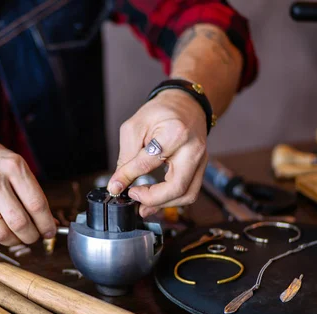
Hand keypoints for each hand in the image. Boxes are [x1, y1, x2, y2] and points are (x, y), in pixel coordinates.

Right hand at [0, 132, 55, 245]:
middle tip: (34, 237)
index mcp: (13, 166)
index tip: (50, 232)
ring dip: (15, 241)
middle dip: (32, 237)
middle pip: (20, 222)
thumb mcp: (13, 165)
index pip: (37, 204)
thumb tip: (49, 222)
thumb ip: (30, 192)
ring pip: (2, 233)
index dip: (46, 224)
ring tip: (18, 237)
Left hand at [107, 89, 208, 216]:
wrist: (185, 104)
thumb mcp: (135, 128)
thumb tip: (117, 184)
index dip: (127, 177)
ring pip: (187, 195)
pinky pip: (189, 192)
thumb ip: (126, 157)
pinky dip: (171, 200)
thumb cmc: (160, 112)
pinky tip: (154, 201)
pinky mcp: (200, 168)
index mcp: (176, 133)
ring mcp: (201, 161)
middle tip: (133, 197)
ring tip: (142, 205)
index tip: (115, 187)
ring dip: (163, 204)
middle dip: (152, 199)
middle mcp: (193, 149)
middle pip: (177, 188)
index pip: (148, 163)